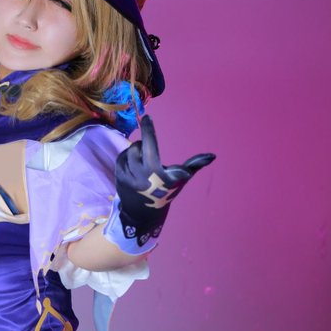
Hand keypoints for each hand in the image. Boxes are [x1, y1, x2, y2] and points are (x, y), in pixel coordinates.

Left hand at [112, 116, 214, 247]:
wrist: (144, 213)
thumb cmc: (165, 192)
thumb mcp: (181, 179)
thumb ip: (195, 165)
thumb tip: (212, 155)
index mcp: (157, 172)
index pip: (150, 144)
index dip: (148, 129)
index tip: (147, 117)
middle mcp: (141, 174)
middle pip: (138, 146)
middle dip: (143, 145)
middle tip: (149, 154)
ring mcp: (128, 177)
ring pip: (129, 151)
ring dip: (135, 152)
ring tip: (142, 163)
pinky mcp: (118, 178)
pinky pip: (121, 158)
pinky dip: (127, 158)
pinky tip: (133, 167)